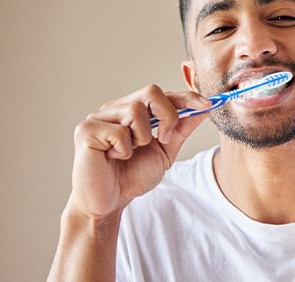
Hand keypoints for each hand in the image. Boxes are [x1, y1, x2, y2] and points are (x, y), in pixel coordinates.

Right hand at [68, 84, 210, 218]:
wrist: (108, 203)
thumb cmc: (131, 176)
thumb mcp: (165, 151)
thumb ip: (181, 129)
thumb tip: (205, 108)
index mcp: (132, 111)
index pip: (163, 94)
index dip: (187, 97)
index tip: (208, 105)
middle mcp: (115, 109)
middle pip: (151, 91)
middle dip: (168, 116)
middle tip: (163, 140)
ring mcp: (98, 117)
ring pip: (136, 109)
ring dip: (142, 138)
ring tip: (130, 153)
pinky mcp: (86, 131)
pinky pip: (119, 131)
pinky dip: (124, 150)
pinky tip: (114, 158)